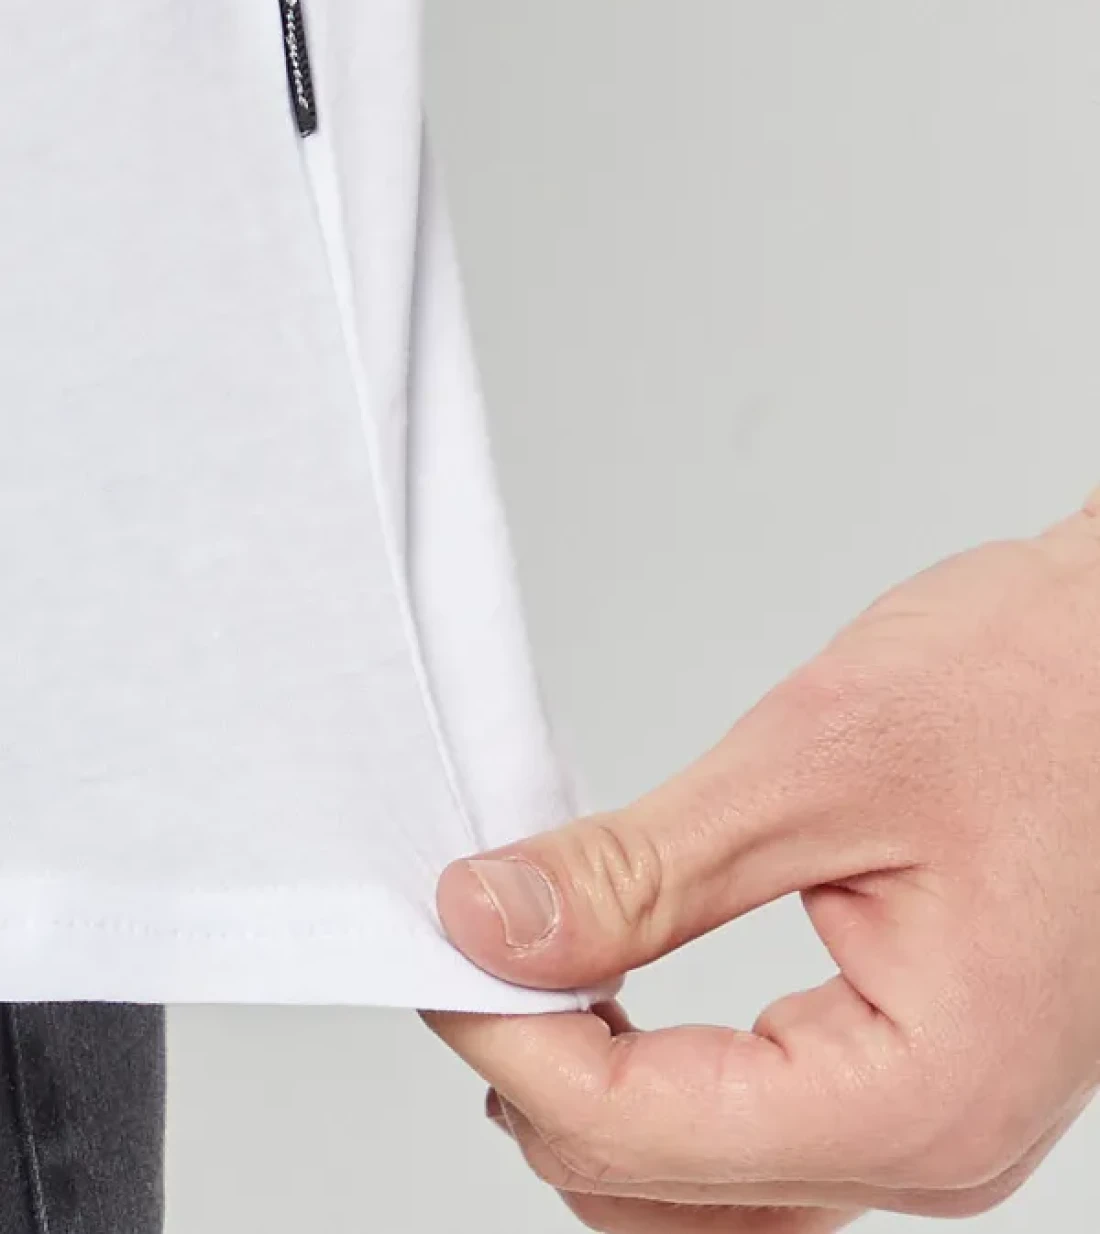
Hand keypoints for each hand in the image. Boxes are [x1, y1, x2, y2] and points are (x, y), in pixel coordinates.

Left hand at [425, 494, 1099, 1229]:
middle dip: (543, 1081)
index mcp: (925, 1096)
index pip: (644, 1134)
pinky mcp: (920, 1077)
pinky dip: (663, 1082)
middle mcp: (938, 1150)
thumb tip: (490, 928)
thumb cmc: (1039, 687)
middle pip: (664, 1189)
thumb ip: (640, 872)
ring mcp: (935, 1126)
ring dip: (597, 1094)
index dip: (513, 1046)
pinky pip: (756, 1136)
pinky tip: (617, 993)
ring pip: (704, 1186)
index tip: (443, 952)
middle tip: (479, 947)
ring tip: (534, 966)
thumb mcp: (816, 762)